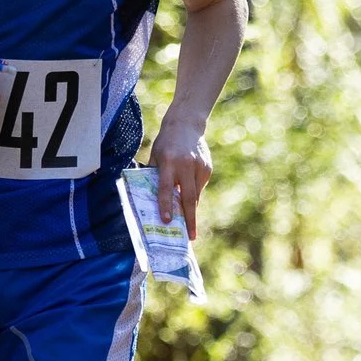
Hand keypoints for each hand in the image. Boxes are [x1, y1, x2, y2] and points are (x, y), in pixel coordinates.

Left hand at [147, 119, 212, 237]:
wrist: (186, 124)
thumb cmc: (166, 143)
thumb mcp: (155, 156)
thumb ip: (155, 175)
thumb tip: (153, 201)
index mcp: (169, 162)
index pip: (166, 188)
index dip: (166, 205)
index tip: (167, 221)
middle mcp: (186, 165)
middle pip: (188, 197)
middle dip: (190, 219)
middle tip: (191, 236)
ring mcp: (199, 167)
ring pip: (195, 195)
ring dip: (191, 209)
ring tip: (189, 224)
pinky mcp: (207, 168)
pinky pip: (199, 187)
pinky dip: (193, 192)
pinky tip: (188, 187)